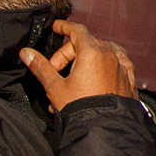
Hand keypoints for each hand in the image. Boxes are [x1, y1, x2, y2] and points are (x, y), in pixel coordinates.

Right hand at [19, 20, 137, 112]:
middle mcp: (110, 55)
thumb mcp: (55, 87)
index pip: (77, 31)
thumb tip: (26, 53)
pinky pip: (115, 64)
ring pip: (101, 54)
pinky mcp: (129, 78)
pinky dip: (103, 66)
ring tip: (72, 78)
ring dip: (85, 61)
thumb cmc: (81, 107)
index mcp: (92, 52)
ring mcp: (122, 66)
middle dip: (67, 55)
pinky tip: (95, 77)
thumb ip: (41, 67)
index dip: (64, 27)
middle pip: (86, 44)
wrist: (105, 128)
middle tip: (55, 73)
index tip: (56, 27)